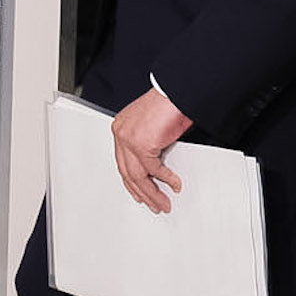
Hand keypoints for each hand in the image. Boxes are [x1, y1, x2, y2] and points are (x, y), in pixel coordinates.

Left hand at [110, 87, 193, 213]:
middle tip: (154, 203)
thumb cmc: (167, 104)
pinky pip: (153, 169)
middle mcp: (120, 133)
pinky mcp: (141, 144)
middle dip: (142, 191)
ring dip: (152, 192)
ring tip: (162, 203)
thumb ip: (150, 145)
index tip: (140, 192)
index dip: (131, 180)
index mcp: (121, 128)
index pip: (122, 161)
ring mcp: (128, 139)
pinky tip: (174, 184)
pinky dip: (166, 178)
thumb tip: (157, 166)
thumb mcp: (154, 127)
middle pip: (127, 171)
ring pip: (137, 175)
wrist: (175, 92)